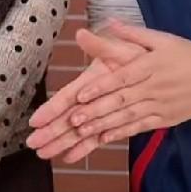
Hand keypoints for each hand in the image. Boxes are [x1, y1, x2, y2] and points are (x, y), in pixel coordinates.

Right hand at [27, 36, 145, 159]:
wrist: (156, 68)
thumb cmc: (137, 55)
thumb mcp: (122, 49)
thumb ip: (101, 45)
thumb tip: (81, 33)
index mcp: (91, 81)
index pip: (67, 97)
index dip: (51, 109)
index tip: (36, 121)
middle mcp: (92, 97)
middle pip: (68, 117)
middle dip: (51, 131)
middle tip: (33, 144)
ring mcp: (100, 111)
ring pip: (78, 131)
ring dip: (62, 142)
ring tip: (44, 154)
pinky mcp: (112, 121)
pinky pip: (97, 138)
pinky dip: (84, 148)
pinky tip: (69, 158)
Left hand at [30, 20, 190, 161]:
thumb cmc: (190, 55)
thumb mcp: (164, 39)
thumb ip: (134, 33)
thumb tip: (110, 22)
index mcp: (151, 65)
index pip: (122, 78)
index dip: (100, 88)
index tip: (79, 96)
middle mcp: (153, 87)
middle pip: (121, 101)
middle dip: (95, 111)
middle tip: (72, 120)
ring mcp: (159, 106)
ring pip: (127, 117)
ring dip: (103, 125)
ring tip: (81, 132)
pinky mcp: (165, 119)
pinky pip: (139, 127)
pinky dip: (121, 133)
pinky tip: (103, 138)